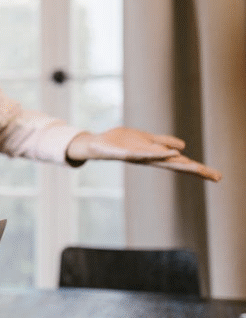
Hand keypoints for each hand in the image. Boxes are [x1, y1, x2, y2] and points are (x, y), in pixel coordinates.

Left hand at [66, 127, 221, 181]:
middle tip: (216, 177)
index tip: (218, 177)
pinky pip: (144, 155)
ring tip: (195, 165)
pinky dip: (157, 154)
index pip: (182, 164)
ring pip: (162, 162)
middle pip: (177, 166)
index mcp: (157, 156)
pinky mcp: (127, 154)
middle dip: (197, 171)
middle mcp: (151, 159)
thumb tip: (184, 147)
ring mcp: (140, 157)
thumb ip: (164, 142)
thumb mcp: (147, 140)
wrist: (97, 144)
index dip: (200, 170)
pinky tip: (169, 153)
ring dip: (179, 163)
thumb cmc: (121, 142)